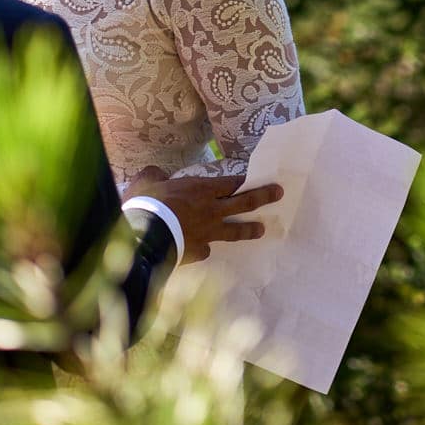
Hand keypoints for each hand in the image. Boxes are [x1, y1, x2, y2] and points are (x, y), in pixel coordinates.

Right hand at [126, 167, 282, 262]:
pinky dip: (206, 248)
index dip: (245, 181)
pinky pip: (207, 249)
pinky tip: (205, 250)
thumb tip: (155, 173)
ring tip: (263, 229)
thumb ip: (154, 176)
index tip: (258, 178)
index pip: (231, 183)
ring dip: (250, 228)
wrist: (144, 238)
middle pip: (244, 202)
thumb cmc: (145, 204)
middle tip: (279, 193)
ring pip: (235, 229)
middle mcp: (211, 210)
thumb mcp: (146, 181)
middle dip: (263, 196)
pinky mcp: (199, 251)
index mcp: (201, 189)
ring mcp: (207, 232)